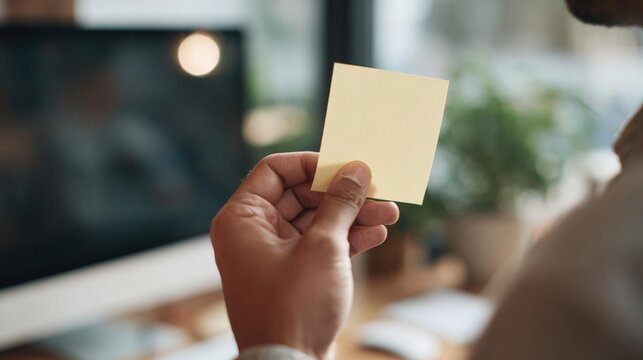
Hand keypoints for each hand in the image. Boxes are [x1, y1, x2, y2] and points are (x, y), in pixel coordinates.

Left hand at [210, 152, 398, 358]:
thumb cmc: (295, 306)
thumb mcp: (323, 246)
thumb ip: (341, 203)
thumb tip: (356, 170)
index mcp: (242, 218)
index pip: (275, 170)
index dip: (312, 165)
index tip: (346, 168)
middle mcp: (252, 233)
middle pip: (300, 195)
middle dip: (342, 194)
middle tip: (377, 190)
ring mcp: (273, 255)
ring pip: (315, 221)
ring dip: (352, 217)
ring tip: (389, 213)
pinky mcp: (293, 275)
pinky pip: (319, 246)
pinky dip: (346, 240)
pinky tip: (376, 235)